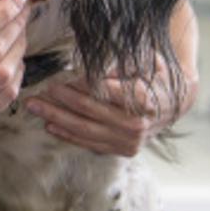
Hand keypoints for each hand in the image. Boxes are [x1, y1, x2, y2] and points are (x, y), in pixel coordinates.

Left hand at [25, 54, 196, 156]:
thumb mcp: (145, 60)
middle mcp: (136, 123)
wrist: (175, 103)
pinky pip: (90, 144)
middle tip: (36, 92)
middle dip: (58, 101)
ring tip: (35, 107)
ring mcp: (130, 140)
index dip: (76, 84)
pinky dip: (68, 135)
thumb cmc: (155, 75)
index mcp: (143, 98)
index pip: (101, 91)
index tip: (56, 78)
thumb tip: (90, 63)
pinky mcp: (124, 150)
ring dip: (56, 118)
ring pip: (85, 130)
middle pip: (89, 111)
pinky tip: (49, 125)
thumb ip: (119, 62)